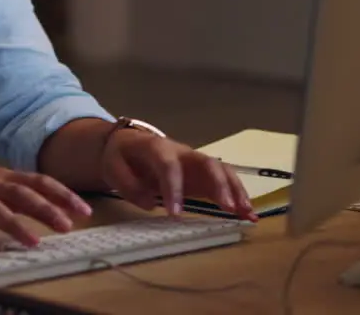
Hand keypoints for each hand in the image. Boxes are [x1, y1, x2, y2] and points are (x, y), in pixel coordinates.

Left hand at [102, 130, 256, 220]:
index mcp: (156, 147)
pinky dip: (237, 197)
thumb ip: (127, 184)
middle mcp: (182, 152)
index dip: (173, 188)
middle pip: (206, 162)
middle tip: (227, 207)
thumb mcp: (112, 167)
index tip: (174, 214)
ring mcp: (195, 163)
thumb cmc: (121, 156)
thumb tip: (150, 203)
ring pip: (222, 171)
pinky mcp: (202, 175)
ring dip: (236, 191)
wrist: (128, 144)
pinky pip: (224, 183)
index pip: (168, 166)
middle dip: (219, 184)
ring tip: (247, 213)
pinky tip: (248, 214)